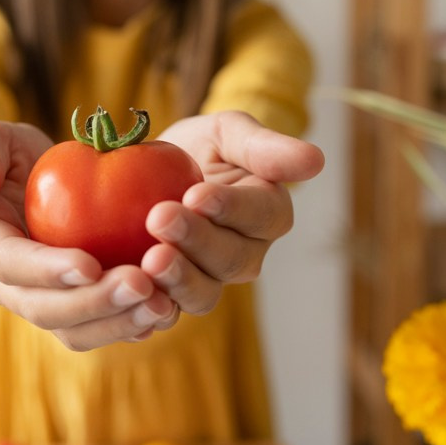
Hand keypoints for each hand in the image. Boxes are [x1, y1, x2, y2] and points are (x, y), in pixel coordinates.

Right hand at [0, 120, 178, 350]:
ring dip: (118, 323)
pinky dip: (130, 325)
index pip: (9, 264)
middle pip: (44, 308)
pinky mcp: (70, 309)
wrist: (26, 186)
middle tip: (143, 284)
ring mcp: (37, 302)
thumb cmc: (8, 155)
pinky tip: (166, 311)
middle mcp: (3, 284)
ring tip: (162, 304)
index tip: (89, 264)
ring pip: (73, 330)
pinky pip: (98, 328)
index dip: (47, 269)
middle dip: (94, 303)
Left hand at [140, 110, 323, 318]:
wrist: (154, 174)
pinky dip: (151, 307)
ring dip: (177, 279)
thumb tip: (317, 160)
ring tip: (148, 260)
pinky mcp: (175, 298)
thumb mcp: (227, 132)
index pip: (261, 215)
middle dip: (196, 241)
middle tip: (159, 218)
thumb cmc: (200, 148)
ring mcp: (210, 280)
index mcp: (269, 213)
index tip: (197, 194)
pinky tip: (128, 291)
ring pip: (204, 294)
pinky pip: (168, 312)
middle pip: (232, 259)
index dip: (231, 208)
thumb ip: (264, 145)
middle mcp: (247, 254)